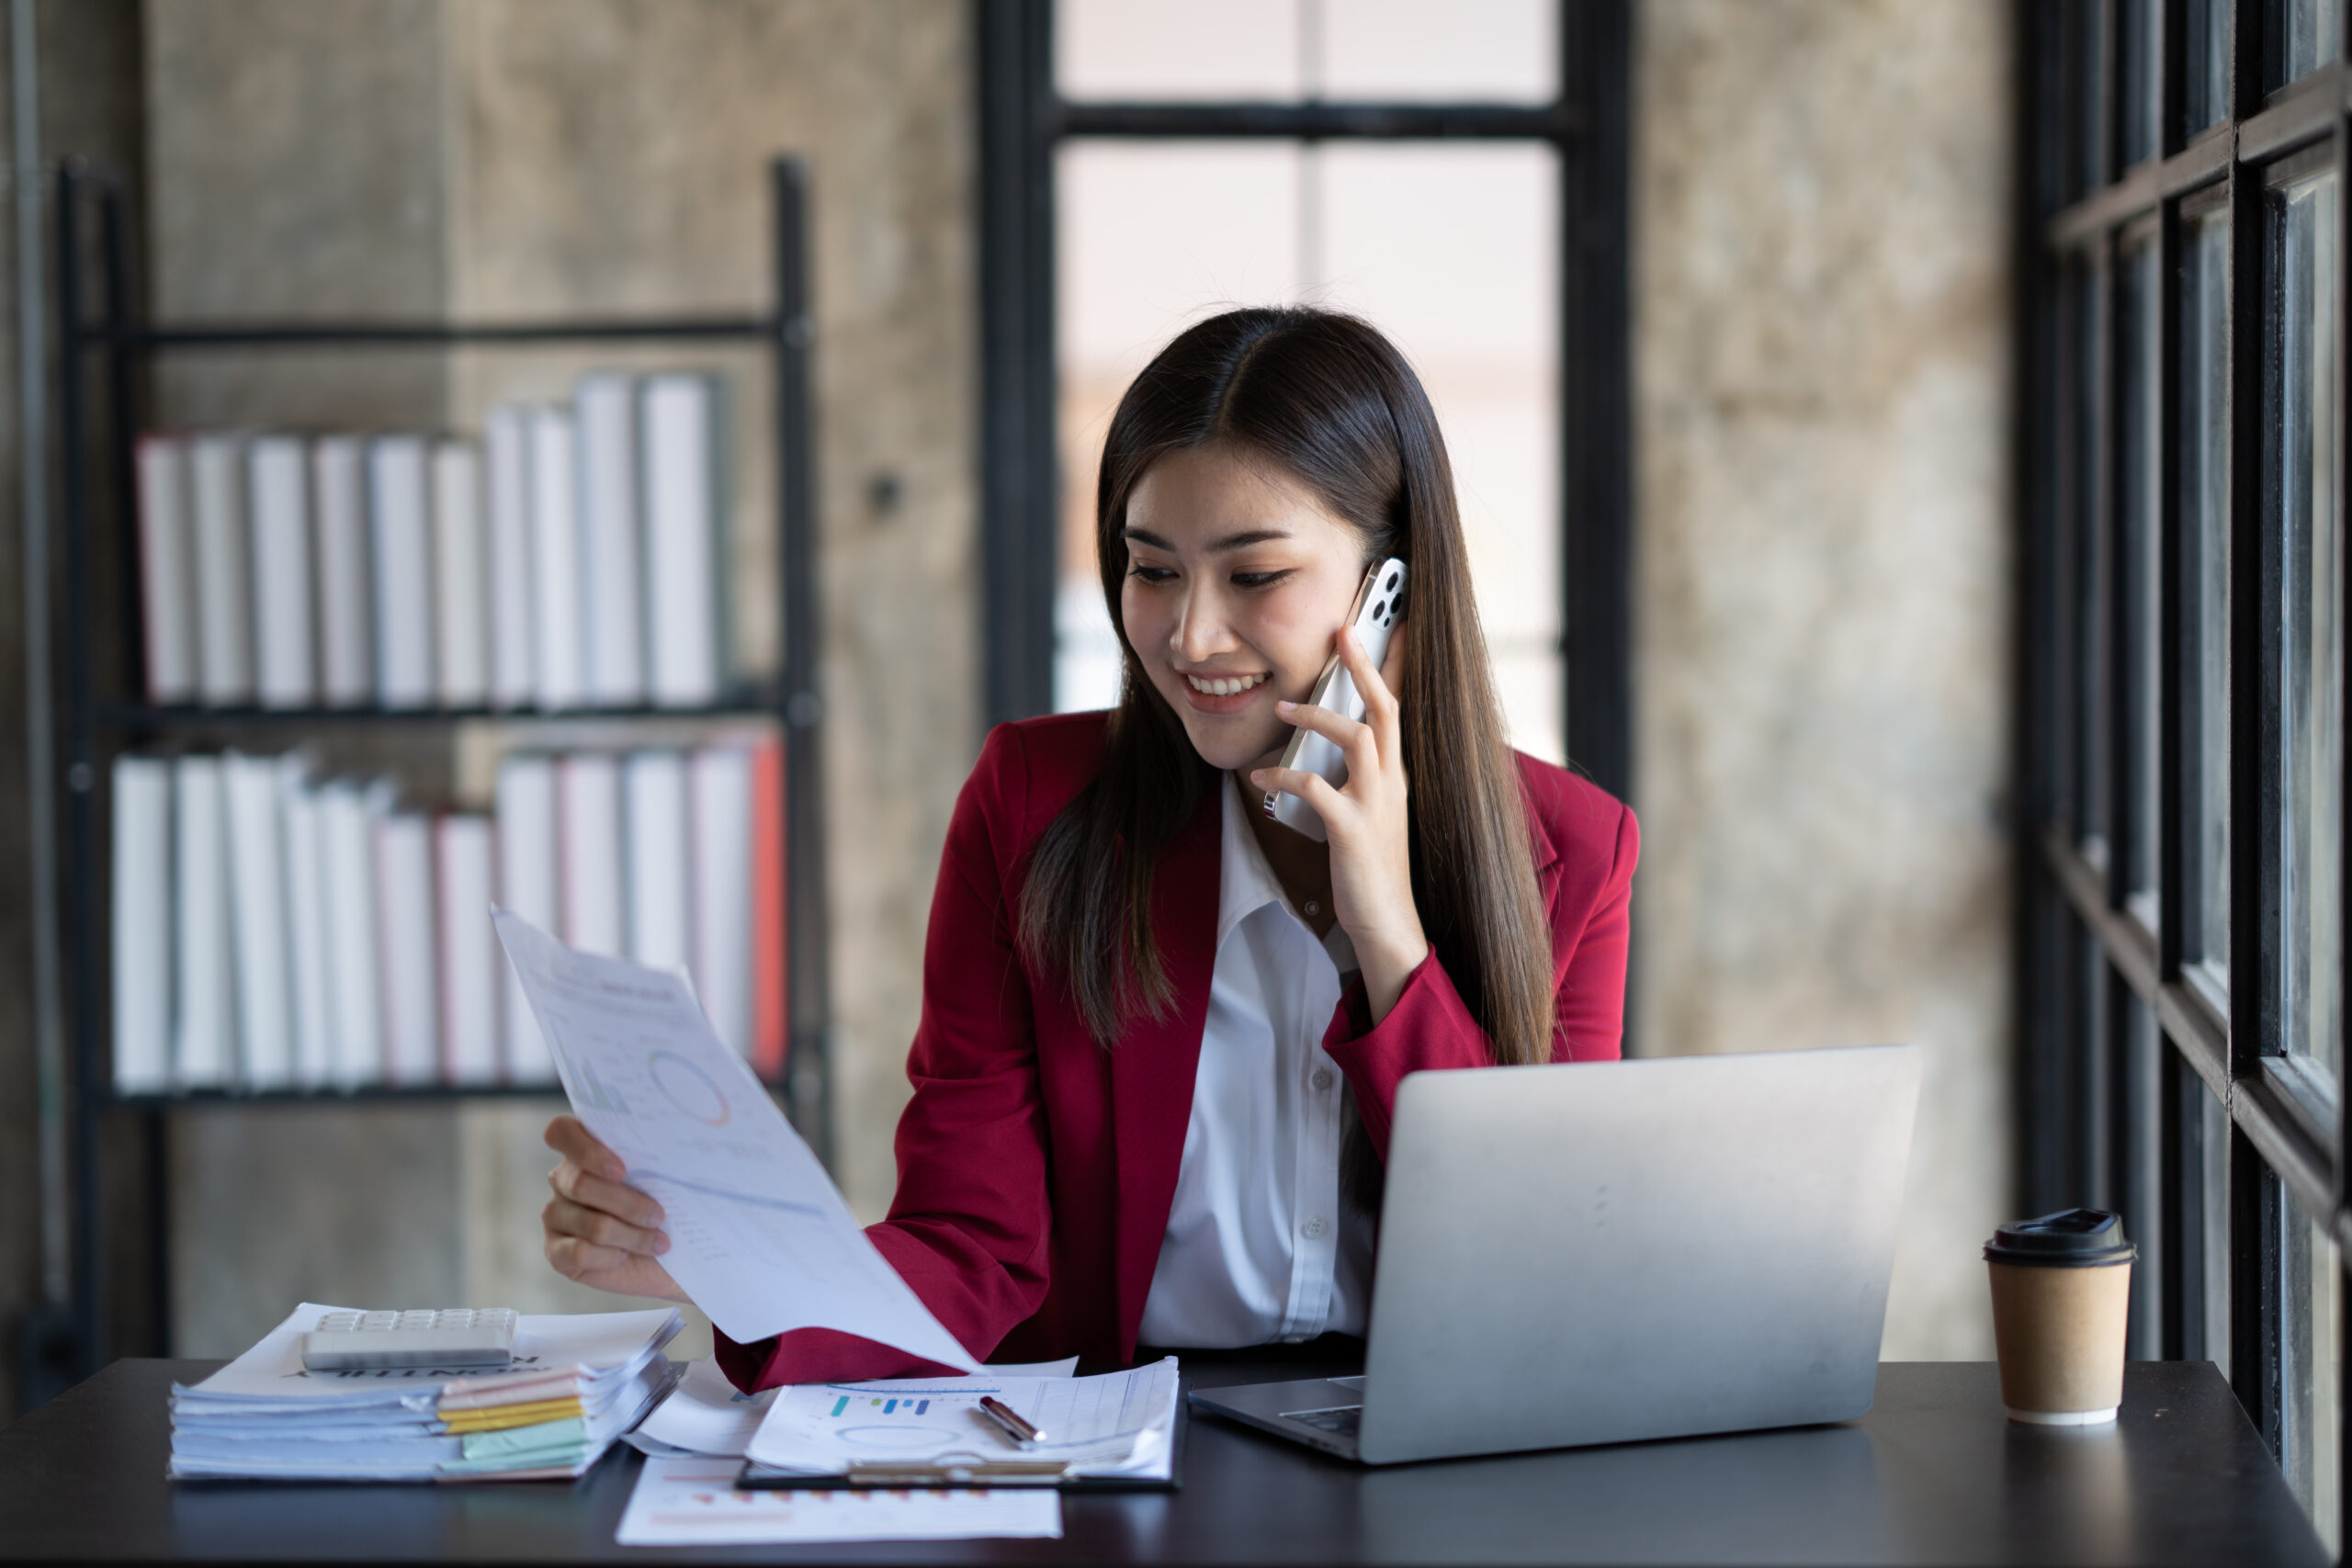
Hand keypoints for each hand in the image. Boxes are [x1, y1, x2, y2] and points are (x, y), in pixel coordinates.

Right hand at [542, 1116, 688, 1303]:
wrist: (671, 1256)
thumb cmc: (670, 1208)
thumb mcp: (672, 1177)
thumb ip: (664, 1155)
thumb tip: (686, 1139)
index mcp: (585, 1151)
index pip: (562, 1132)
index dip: (586, 1150)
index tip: (622, 1170)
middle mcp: (564, 1180)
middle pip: (581, 1184)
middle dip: (629, 1204)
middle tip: (659, 1215)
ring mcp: (556, 1216)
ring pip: (591, 1225)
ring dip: (632, 1236)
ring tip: (658, 1242)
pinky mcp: (556, 1252)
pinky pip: (580, 1253)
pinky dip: (611, 1257)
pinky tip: (626, 1254)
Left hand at [1251, 622, 1429, 1021]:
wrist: (1386, 924)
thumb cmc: (1370, 870)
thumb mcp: (1365, 815)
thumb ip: (1350, 781)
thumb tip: (1314, 755)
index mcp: (1394, 775)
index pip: (1400, 708)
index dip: (1395, 666)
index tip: (1390, 625)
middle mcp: (1392, 782)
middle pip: (1387, 709)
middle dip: (1366, 666)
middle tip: (1344, 629)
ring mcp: (1375, 805)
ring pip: (1358, 739)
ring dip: (1319, 716)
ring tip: (1283, 706)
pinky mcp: (1352, 830)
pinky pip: (1316, 788)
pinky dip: (1284, 775)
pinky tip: (1261, 775)